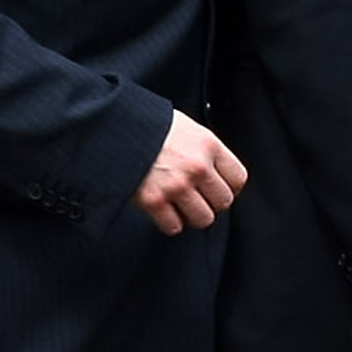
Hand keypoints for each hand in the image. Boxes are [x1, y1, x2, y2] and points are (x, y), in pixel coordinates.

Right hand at [133, 112, 247, 235]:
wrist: (113, 128)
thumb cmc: (146, 125)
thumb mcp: (184, 126)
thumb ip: (202, 148)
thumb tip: (214, 170)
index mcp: (208, 145)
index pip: (238, 178)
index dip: (229, 186)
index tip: (219, 188)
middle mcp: (197, 167)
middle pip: (223, 202)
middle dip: (211, 202)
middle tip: (198, 198)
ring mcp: (176, 186)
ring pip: (203, 219)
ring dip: (192, 216)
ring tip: (181, 206)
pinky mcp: (154, 201)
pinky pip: (174, 226)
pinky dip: (169, 222)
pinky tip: (163, 210)